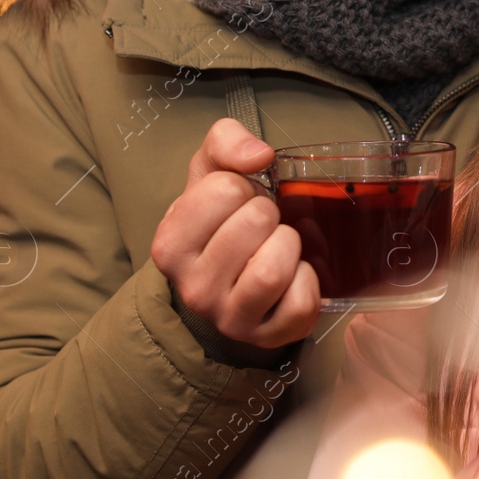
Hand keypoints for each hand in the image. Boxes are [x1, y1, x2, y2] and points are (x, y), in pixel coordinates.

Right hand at [151, 118, 319, 347]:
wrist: (231, 279)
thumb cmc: (222, 218)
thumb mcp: (213, 169)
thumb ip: (225, 141)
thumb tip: (259, 156)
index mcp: (170, 245)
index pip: (224, 190)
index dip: (242, 187)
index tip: (236, 204)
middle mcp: (193, 289)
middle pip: (255, 224)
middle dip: (269, 213)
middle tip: (263, 224)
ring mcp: (229, 319)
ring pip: (273, 271)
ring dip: (289, 245)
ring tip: (279, 245)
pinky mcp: (268, 337)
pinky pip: (301, 303)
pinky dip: (309, 280)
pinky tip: (295, 273)